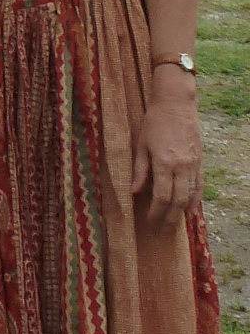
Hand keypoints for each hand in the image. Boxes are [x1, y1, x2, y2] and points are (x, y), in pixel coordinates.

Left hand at [132, 77, 201, 227]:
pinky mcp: (200, 162)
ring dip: (182, 212)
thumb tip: (133, 192)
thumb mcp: (141, 144)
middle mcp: (181, 166)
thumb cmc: (154, 122)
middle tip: (162, 229)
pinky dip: (195, 200)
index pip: (161, 196)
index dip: (156, 212)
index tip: (150, 220)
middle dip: (169, 217)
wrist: (176, 104)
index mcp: (164, 162)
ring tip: (175, 224)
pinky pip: (200, 186)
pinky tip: (190, 209)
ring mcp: (193, 165)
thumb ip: (139, 170)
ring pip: (191, 195)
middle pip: (177, 200)